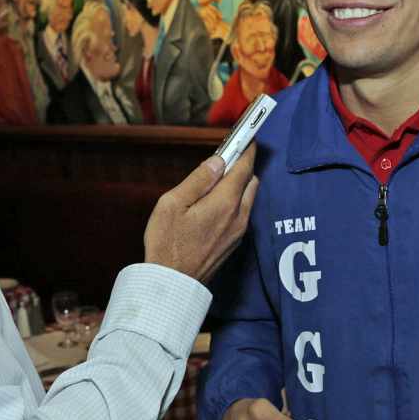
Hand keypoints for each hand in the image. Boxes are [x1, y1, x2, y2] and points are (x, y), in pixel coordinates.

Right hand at [143, 145, 258, 282]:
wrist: (172, 283)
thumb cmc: (167, 242)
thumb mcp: (173, 204)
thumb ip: (198, 180)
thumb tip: (218, 161)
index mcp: (225, 202)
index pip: (244, 167)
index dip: (247, 149)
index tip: (248, 136)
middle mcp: (239, 216)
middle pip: (251, 181)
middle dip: (243, 166)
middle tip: (225, 158)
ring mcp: (239, 231)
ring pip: (248, 198)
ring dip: (239, 185)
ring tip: (217, 181)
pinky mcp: (235, 243)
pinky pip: (242, 213)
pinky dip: (235, 201)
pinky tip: (215, 204)